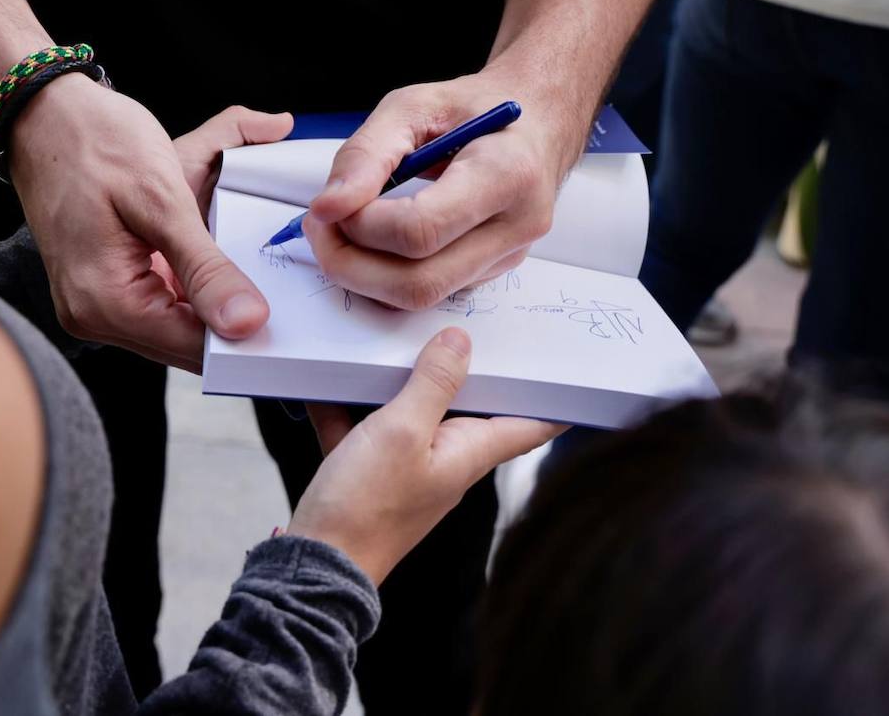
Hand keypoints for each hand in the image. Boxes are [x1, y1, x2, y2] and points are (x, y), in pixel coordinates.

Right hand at [10, 74, 292, 370]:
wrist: (42, 112)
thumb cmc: (93, 142)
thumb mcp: (162, 200)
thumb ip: (206, 268)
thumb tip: (247, 324)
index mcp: (105, 301)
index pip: (193, 348)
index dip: (246, 335)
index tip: (292, 313)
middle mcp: (94, 314)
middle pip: (188, 340)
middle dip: (233, 307)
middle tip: (280, 275)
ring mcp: (95, 303)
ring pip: (179, 319)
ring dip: (213, 287)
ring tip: (241, 244)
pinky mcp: (103, 285)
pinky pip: (162, 296)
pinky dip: (192, 273)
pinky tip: (211, 241)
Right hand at [287, 328, 564, 583]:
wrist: (317, 564)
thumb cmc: (367, 506)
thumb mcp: (402, 431)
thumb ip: (433, 383)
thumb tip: (460, 341)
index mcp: (469, 453)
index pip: (530, 425)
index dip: (553, 399)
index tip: (571, 371)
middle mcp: (446, 460)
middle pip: (470, 407)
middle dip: (472, 369)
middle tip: (476, 325)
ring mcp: (407, 466)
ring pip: (414, 412)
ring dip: (403, 382)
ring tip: (397, 340)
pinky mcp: (369, 471)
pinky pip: (366, 428)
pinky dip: (350, 407)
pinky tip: (326, 385)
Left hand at [303, 70, 588, 309]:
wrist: (535, 122)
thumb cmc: (474, 108)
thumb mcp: (412, 106)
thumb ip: (365, 155)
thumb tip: (327, 208)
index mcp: (506, 175)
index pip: (421, 230)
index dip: (361, 226)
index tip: (331, 205)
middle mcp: (516, 227)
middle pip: (419, 282)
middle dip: (351, 264)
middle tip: (321, 229)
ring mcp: (509, 257)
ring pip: (421, 297)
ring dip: (364, 274)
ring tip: (342, 232)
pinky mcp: (494, 273)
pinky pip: (429, 291)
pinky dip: (387, 273)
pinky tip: (375, 240)